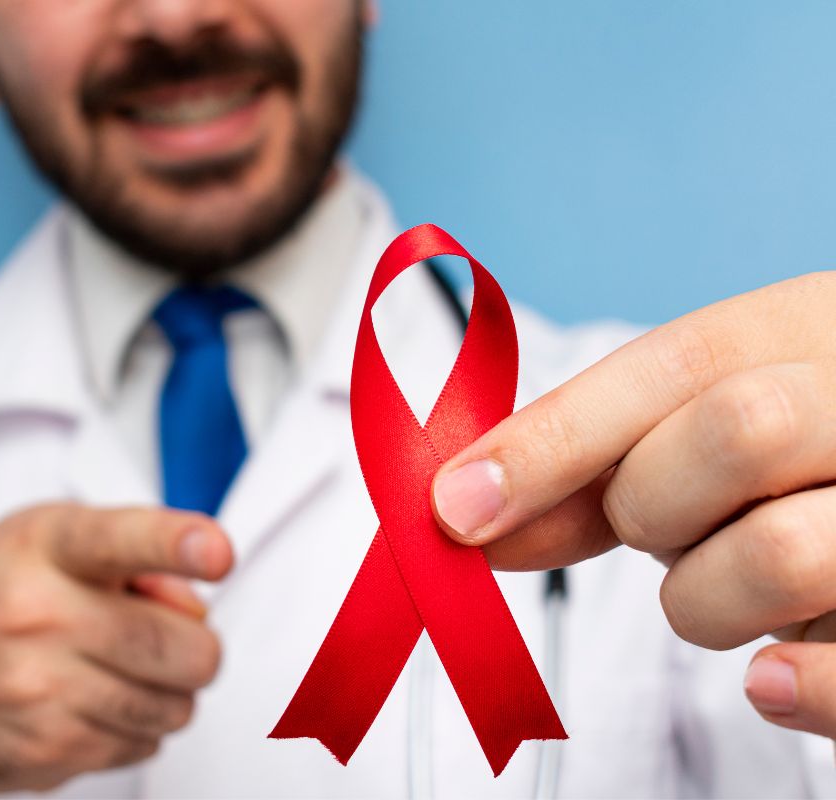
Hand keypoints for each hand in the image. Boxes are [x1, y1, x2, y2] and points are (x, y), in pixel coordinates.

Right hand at [0, 503, 232, 797]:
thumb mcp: (41, 542)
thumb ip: (129, 552)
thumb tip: (197, 603)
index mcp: (42, 547)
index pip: (120, 538)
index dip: (176, 543)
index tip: (216, 550)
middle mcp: (38, 616)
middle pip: (186, 648)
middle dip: (196, 647)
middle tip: (168, 639)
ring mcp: (41, 691)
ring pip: (177, 706)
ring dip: (166, 692)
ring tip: (115, 670)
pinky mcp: (47, 752)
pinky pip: (145, 746)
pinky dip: (133, 728)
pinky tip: (88, 704)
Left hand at [428, 272, 835, 741]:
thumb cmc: (783, 472)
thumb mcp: (697, 438)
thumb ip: (593, 465)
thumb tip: (467, 509)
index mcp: (816, 329)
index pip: (678, 361)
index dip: (552, 437)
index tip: (457, 508)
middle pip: (739, 429)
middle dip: (647, 501)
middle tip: (647, 530)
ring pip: (781, 552)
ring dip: (702, 598)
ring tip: (719, 589)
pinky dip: (788, 687)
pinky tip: (770, 680)